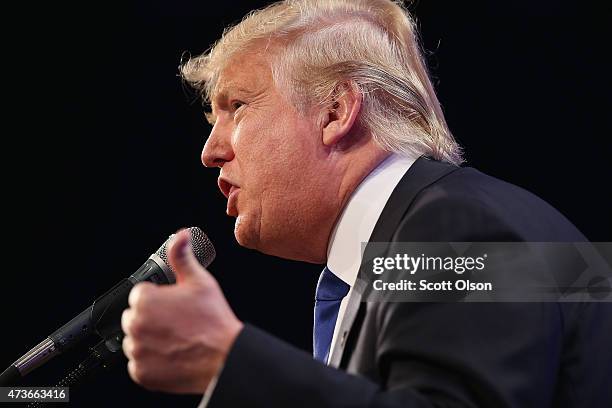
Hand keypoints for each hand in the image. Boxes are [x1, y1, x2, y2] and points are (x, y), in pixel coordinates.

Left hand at [121, 229, 242, 392]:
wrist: (223, 357)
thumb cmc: (213, 320)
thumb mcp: (200, 281)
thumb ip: (182, 256)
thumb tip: (180, 235)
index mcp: (144, 300)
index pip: (142, 295)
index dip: (160, 299)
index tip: (175, 307)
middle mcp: (135, 325)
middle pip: (136, 317)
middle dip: (153, 319)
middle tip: (178, 324)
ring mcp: (137, 351)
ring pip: (137, 340)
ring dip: (151, 340)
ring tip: (176, 339)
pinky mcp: (141, 373)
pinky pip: (139, 364)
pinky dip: (152, 362)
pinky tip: (172, 355)